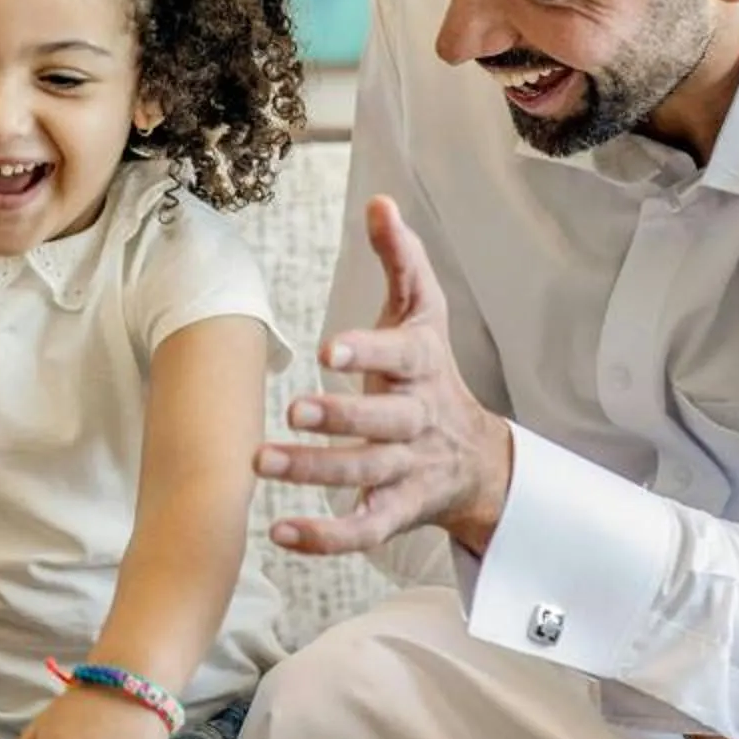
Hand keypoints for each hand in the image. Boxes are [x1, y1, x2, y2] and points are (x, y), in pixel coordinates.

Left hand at [258, 196, 512, 556]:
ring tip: (260, 462)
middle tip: (293, 410)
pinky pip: (363, 531)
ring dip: (314, 472)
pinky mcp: (396, 512)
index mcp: (422, 368)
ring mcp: (408, 470)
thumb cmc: (430, 374)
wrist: (478, 461)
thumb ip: (402, 259)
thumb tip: (380, 202)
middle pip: (383, 422)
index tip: (329, 348)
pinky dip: (324, 537)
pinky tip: (279, 533)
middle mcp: (417, 421)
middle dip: (341, 417)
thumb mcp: (423, 314)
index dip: (368, 350)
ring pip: (365, 475)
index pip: (402, 356)